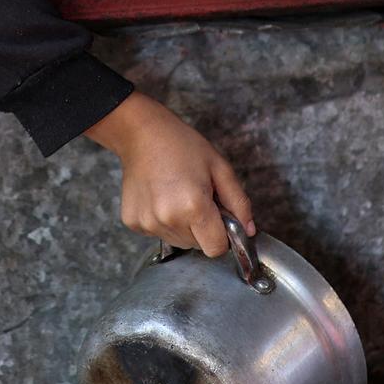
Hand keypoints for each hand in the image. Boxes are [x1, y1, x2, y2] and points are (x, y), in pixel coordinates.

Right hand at [85, 92, 252, 256]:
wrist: (142, 134)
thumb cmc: (182, 145)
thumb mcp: (219, 168)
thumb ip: (239, 202)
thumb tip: (249, 230)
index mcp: (194, 207)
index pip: (216, 249)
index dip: (222, 236)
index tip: (219, 218)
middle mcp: (168, 220)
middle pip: (197, 246)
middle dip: (202, 228)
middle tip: (196, 198)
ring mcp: (148, 223)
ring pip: (178, 241)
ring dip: (183, 226)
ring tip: (177, 196)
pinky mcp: (133, 222)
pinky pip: (158, 233)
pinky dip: (163, 221)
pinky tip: (160, 198)